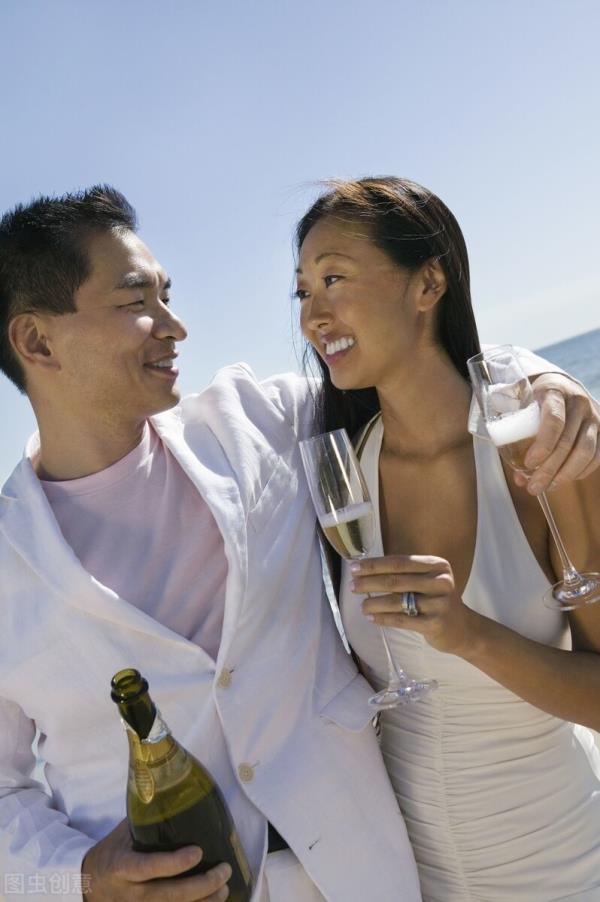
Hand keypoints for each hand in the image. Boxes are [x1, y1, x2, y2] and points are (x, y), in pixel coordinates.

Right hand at [82, 819, 231, 901]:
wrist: (86, 885)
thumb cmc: (112, 853)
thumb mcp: (122, 835)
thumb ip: (146, 821)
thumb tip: (175, 795)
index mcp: (122, 867)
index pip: (149, 867)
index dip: (174, 863)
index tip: (198, 852)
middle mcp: (130, 894)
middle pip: (169, 895)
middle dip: (201, 886)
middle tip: (223, 871)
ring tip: (224, 889)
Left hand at [351, 554, 477, 655]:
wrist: (463, 628)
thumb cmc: (436, 600)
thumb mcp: (427, 581)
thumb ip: (404, 574)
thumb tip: (365, 569)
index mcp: (437, 565)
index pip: (400, 562)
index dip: (374, 565)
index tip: (354, 567)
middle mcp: (440, 582)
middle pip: (396, 581)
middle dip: (370, 583)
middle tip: (352, 586)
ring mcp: (439, 604)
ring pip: (397, 601)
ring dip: (374, 603)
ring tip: (361, 606)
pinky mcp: (435, 624)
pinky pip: (402, 620)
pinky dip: (384, 619)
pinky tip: (371, 618)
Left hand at [519, 374, 599, 493]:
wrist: (560, 386)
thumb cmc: (534, 400)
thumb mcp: (519, 406)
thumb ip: (515, 435)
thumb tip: (520, 477)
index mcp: (554, 391)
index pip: (553, 420)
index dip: (543, 445)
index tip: (529, 463)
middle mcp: (578, 402)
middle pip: (567, 441)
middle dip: (549, 469)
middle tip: (534, 487)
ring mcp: (594, 416)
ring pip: (585, 451)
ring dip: (565, 475)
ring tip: (548, 487)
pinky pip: (597, 456)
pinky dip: (581, 471)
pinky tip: (564, 479)